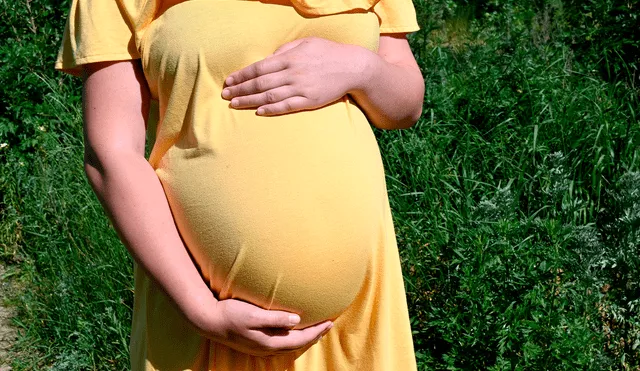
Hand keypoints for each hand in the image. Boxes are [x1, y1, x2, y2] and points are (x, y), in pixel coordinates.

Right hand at [197, 298, 332, 356]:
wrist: (209, 321)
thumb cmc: (230, 314)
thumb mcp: (253, 314)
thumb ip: (274, 318)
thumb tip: (296, 319)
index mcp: (269, 342)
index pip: (300, 338)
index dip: (316, 331)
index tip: (330, 322)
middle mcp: (267, 348)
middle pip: (297, 344)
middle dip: (314, 335)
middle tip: (328, 326)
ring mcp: (261, 347)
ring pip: (289, 344)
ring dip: (304, 337)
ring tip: (315, 329)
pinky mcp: (256, 343)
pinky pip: (281, 342)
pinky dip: (292, 337)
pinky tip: (292, 330)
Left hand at [222, 37, 370, 115]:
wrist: (353, 67)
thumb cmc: (328, 53)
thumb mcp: (306, 43)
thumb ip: (285, 50)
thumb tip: (267, 58)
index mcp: (290, 58)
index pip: (259, 67)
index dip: (242, 75)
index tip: (229, 82)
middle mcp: (293, 73)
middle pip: (260, 83)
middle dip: (241, 89)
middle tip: (225, 95)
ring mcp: (301, 88)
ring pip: (270, 96)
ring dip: (250, 101)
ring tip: (235, 104)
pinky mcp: (310, 101)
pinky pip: (287, 106)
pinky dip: (272, 109)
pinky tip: (259, 111)